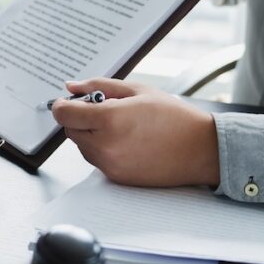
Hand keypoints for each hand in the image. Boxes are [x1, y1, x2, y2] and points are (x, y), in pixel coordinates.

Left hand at [51, 78, 218, 186]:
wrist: (201, 149)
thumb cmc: (174, 117)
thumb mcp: (137, 90)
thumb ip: (99, 86)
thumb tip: (71, 86)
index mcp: (109, 119)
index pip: (64, 114)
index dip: (62, 105)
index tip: (68, 101)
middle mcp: (105, 145)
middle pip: (70, 131)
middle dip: (79, 118)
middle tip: (103, 109)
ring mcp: (110, 164)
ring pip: (82, 147)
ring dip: (90, 135)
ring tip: (121, 126)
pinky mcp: (116, 178)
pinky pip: (96, 160)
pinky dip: (102, 149)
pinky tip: (127, 141)